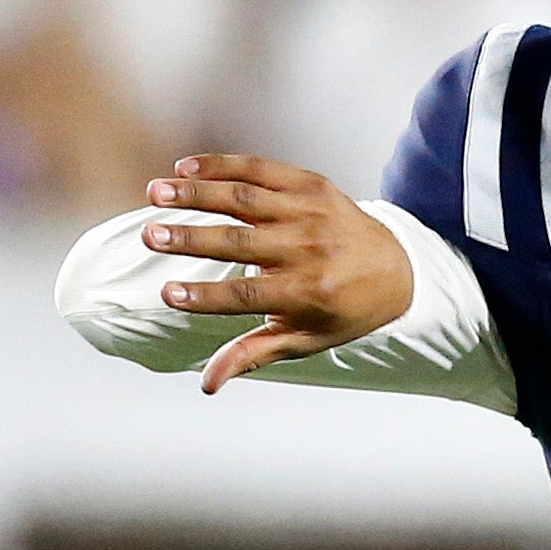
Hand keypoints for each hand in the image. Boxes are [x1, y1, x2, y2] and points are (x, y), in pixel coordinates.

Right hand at [138, 155, 416, 391]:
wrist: (398, 267)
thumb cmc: (344, 310)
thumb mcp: (306, 339)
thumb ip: (253, 355)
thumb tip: (207, 384)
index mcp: (308, 292)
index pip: (247, 295)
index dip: (206, 296)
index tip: (168, 294)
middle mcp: (310, 248)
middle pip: (240, 243)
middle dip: (192, 238)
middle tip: (151, 235)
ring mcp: (310, 211)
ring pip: (244, 199)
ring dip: (196, 193)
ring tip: (155, 192)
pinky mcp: (311, 184)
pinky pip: (260, 169)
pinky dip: (222, 165)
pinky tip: (185, 167)